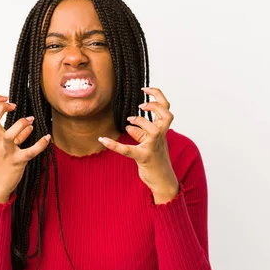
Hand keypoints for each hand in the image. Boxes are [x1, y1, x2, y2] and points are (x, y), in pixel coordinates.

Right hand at [0, 95, 50, 202]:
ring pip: (10, 136)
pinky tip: (47, 138)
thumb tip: (30, 126)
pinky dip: (40, 144)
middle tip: (14, 106)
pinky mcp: (17, 162)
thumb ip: (17, 135)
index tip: (6, 98)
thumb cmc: (0, 164)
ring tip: (31, 120)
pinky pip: (30, 152)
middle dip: (1, 107)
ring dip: (21, 124)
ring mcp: (7, 151)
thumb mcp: (4, 147)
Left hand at [99, 87, 178, 203]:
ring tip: (129, 121)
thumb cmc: (156, 161)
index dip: (157, 96)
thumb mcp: (149, 144)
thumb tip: (129, 125)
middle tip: (141, 105)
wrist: (162, 180)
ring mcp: (154, 147)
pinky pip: (128, 150)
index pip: (165, 108)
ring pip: (153, 129)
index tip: (145, 89)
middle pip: (167, 115)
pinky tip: (103, 139)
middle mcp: (161, 136)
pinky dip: (114, 145)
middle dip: (155, 106)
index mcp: (162, 130)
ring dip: (140, 121)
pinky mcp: (144, 157)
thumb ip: (140, 133)